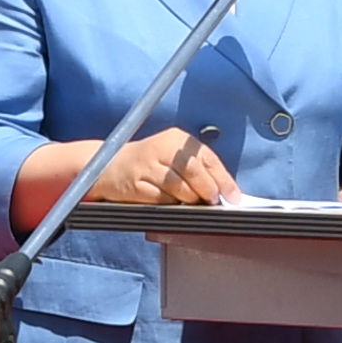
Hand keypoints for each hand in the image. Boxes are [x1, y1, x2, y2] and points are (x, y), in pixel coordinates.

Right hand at [111, 130, 233, 204]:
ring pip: (178, 187)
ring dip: (189, 199)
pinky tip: (169, 201)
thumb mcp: (172, 157)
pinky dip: (169, 203)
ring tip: (190, 201)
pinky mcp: (135, 183)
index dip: (223, 179)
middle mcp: (161, 148)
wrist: (108, 166)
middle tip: (212, 201)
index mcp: (176, 139)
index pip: (207, 158)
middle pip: (193, 171)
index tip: (233, 196)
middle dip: (207, 189)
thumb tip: (223, 191)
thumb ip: (197, 169)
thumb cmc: (148, 164)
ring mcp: (146, 166)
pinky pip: (160, 199)